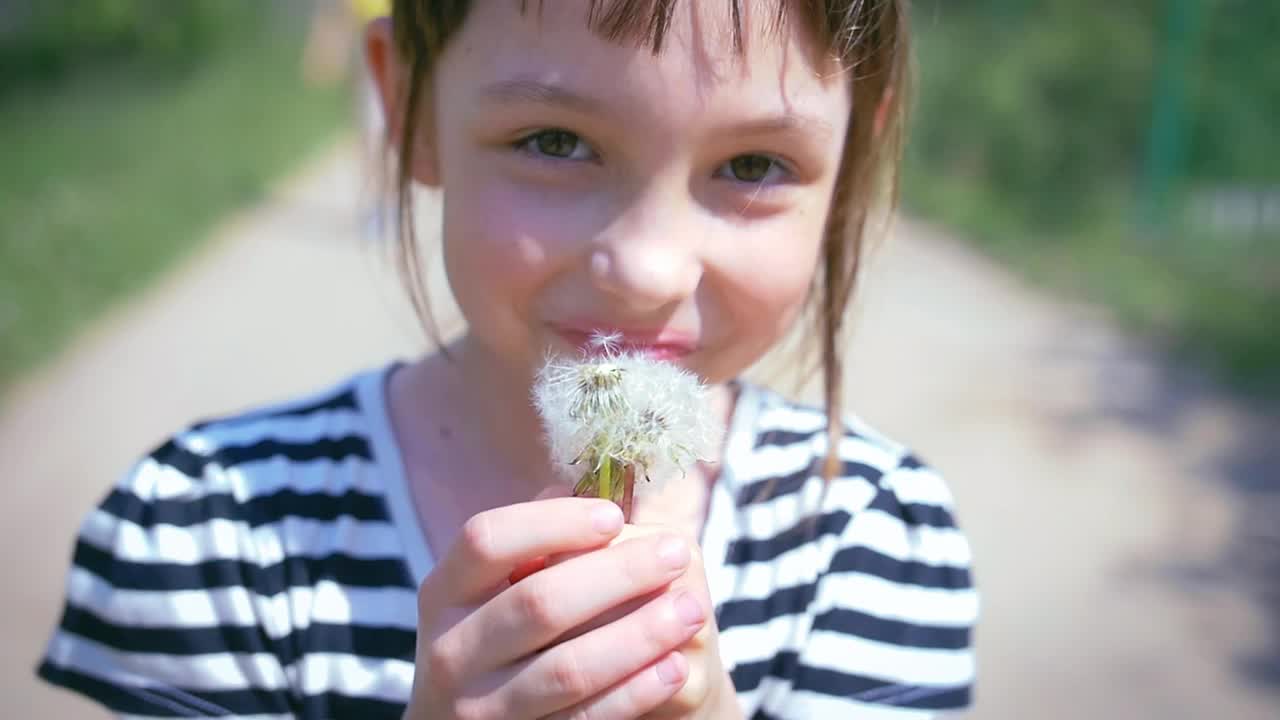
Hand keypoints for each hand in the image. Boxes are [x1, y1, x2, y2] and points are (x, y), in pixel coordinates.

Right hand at [403, 496, 707, 718]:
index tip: (614, 516)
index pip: (487, 541)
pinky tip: (673, 665)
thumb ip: (538, 542)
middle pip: (538, 603)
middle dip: (619, 574)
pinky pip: (584, 719)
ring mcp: (479, 708)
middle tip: (679, 551)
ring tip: (692, 609)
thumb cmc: (499, 636)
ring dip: (639, 635)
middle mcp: (451, 650)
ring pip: (568, 669)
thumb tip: (595, 487)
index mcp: (445, 592)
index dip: (552, 524)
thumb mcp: (494, 591)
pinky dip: (634, 691)